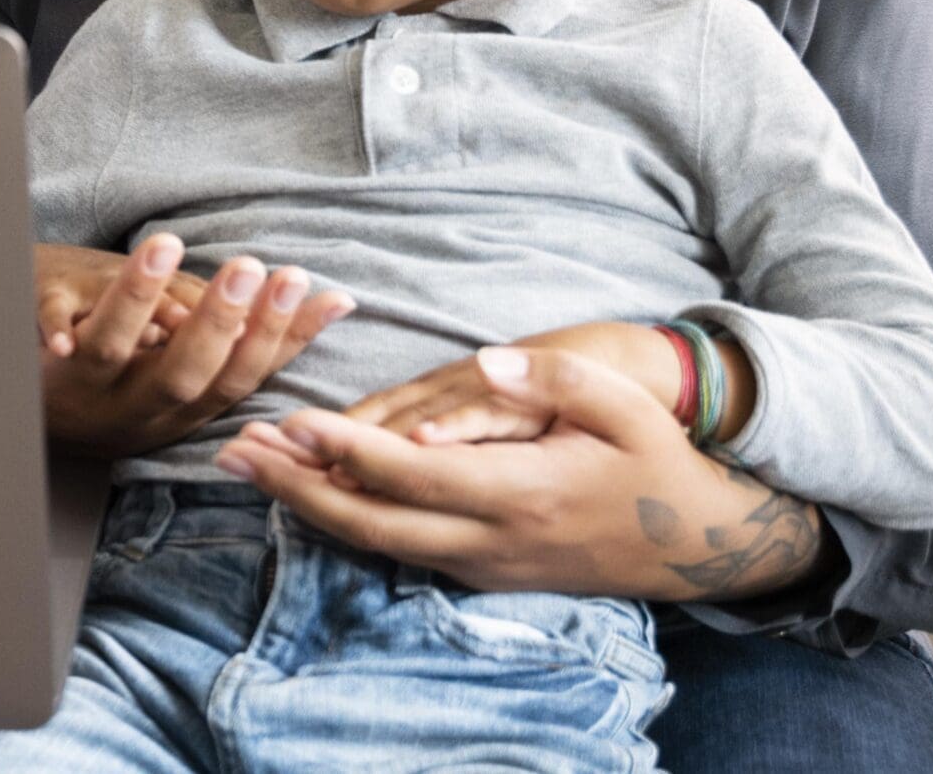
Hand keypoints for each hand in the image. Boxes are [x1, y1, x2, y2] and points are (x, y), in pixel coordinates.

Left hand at [42, 233, 354, 456]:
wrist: (24, 415)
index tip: (313, 288)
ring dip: (143, 298)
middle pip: (192, 376)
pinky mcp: (42, 373)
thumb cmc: (128, 379)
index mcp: (187, 412)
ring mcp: (91, 394)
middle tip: (251, 268)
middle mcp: (143, 412)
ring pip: (119, 353)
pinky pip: (55, 344)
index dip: (282, 337)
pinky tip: (81, 294)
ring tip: (166, 246)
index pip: (244, 377)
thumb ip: (256, 340)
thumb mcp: (194, 369)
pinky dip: (64, 323)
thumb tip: (338, 300)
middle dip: (227, 323)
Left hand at [215, 345, 826, 600]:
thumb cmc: (657, 460)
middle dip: (296, 489)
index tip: (290, 419)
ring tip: (247, 464)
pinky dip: (344, 519)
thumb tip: (487, 360)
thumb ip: (553, 381)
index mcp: (521, 496)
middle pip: (372, 523)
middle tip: (233, 450)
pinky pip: (398, 547)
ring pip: (376, 543)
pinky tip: (304, 489)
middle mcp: (492, 541)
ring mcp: (483, 565)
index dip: (346, 448)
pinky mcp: (480, 571)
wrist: (700, 543)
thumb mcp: (623, 408)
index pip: (412, 474)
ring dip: (308, 505)